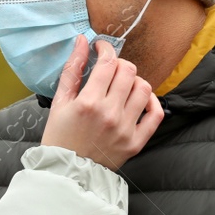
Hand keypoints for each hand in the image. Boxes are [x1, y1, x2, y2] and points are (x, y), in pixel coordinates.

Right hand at [40, 36, 163, 170]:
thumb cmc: (60, 137)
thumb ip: (72, 69)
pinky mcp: (136, 142)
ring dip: (134, 80)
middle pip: (128, 71)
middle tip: (110, 69)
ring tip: (123, 85)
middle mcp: (110, 114)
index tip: (101, 49)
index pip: (108, 62)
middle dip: (119, 63)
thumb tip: (82, 41)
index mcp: (89, 102)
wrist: (67, 173)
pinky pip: (156, 114)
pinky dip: (152, 101)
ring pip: (144, 88)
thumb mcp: (59, 102)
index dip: (106, 49)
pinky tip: (140, 99)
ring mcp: (126, 129)